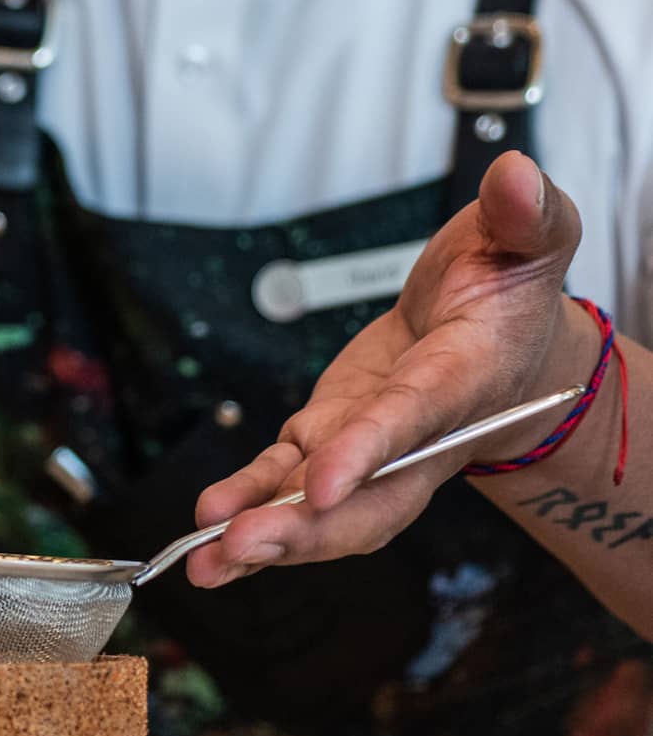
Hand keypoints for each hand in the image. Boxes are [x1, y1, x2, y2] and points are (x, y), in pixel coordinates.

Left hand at [187, 151, 583, 586]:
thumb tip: (516, 175)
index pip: (413, 419)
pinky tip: (208, 525)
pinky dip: (250, 497)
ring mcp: (370, 440)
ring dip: (266, 531)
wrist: (503, 335)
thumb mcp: (529, 238)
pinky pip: (288, 474)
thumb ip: (525, 215)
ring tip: (207, 560)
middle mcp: (416, 431)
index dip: (369, 451)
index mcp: (464, 377)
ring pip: (321, 500)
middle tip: (244, 545)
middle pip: (367, 496)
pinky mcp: (333, 432)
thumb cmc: (510, 287)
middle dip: (306, 526)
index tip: (323, 479)